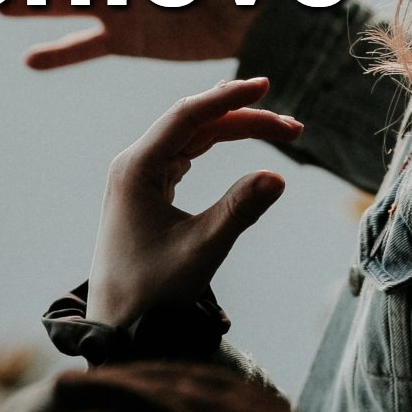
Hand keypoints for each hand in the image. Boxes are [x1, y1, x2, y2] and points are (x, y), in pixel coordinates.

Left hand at [90, 78, 299, 325]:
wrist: (117, 325)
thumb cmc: (152, 292)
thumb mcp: (200, 250)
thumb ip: (238, 211)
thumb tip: (278, 176)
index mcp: (136, 168)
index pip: (188, 116)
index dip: (229, 98)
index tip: (265, 86)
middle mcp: (134, 164)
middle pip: (195, 123)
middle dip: (244, 118)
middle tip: (294, 130)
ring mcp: (139, 176)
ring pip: (192, 137)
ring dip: (235, 130)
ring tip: (281, 131)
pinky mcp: (147, 191)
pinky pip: (186, 153)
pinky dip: (217, 144)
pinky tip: (238, 135)